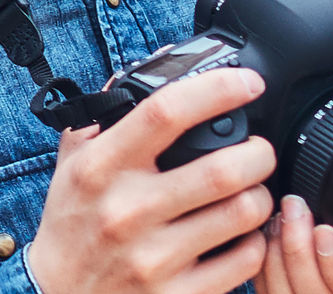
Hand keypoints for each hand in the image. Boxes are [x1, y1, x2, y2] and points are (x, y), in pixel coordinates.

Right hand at [23, 66, 276, 293]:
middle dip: (258, 153)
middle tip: (260, 150)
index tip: (247, 82)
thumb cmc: (72, 225)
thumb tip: (148, 72)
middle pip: (221, 169)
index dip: (216, 89)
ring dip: (261, 197)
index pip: (165, 112)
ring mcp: (152, 257)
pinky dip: (255, 242)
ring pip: (241, 214)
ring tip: (254, 191)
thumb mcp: (72, 164)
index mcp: (101, 167)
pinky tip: (244, 234)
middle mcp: (126, 210)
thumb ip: (105, 118)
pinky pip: (243, 261)